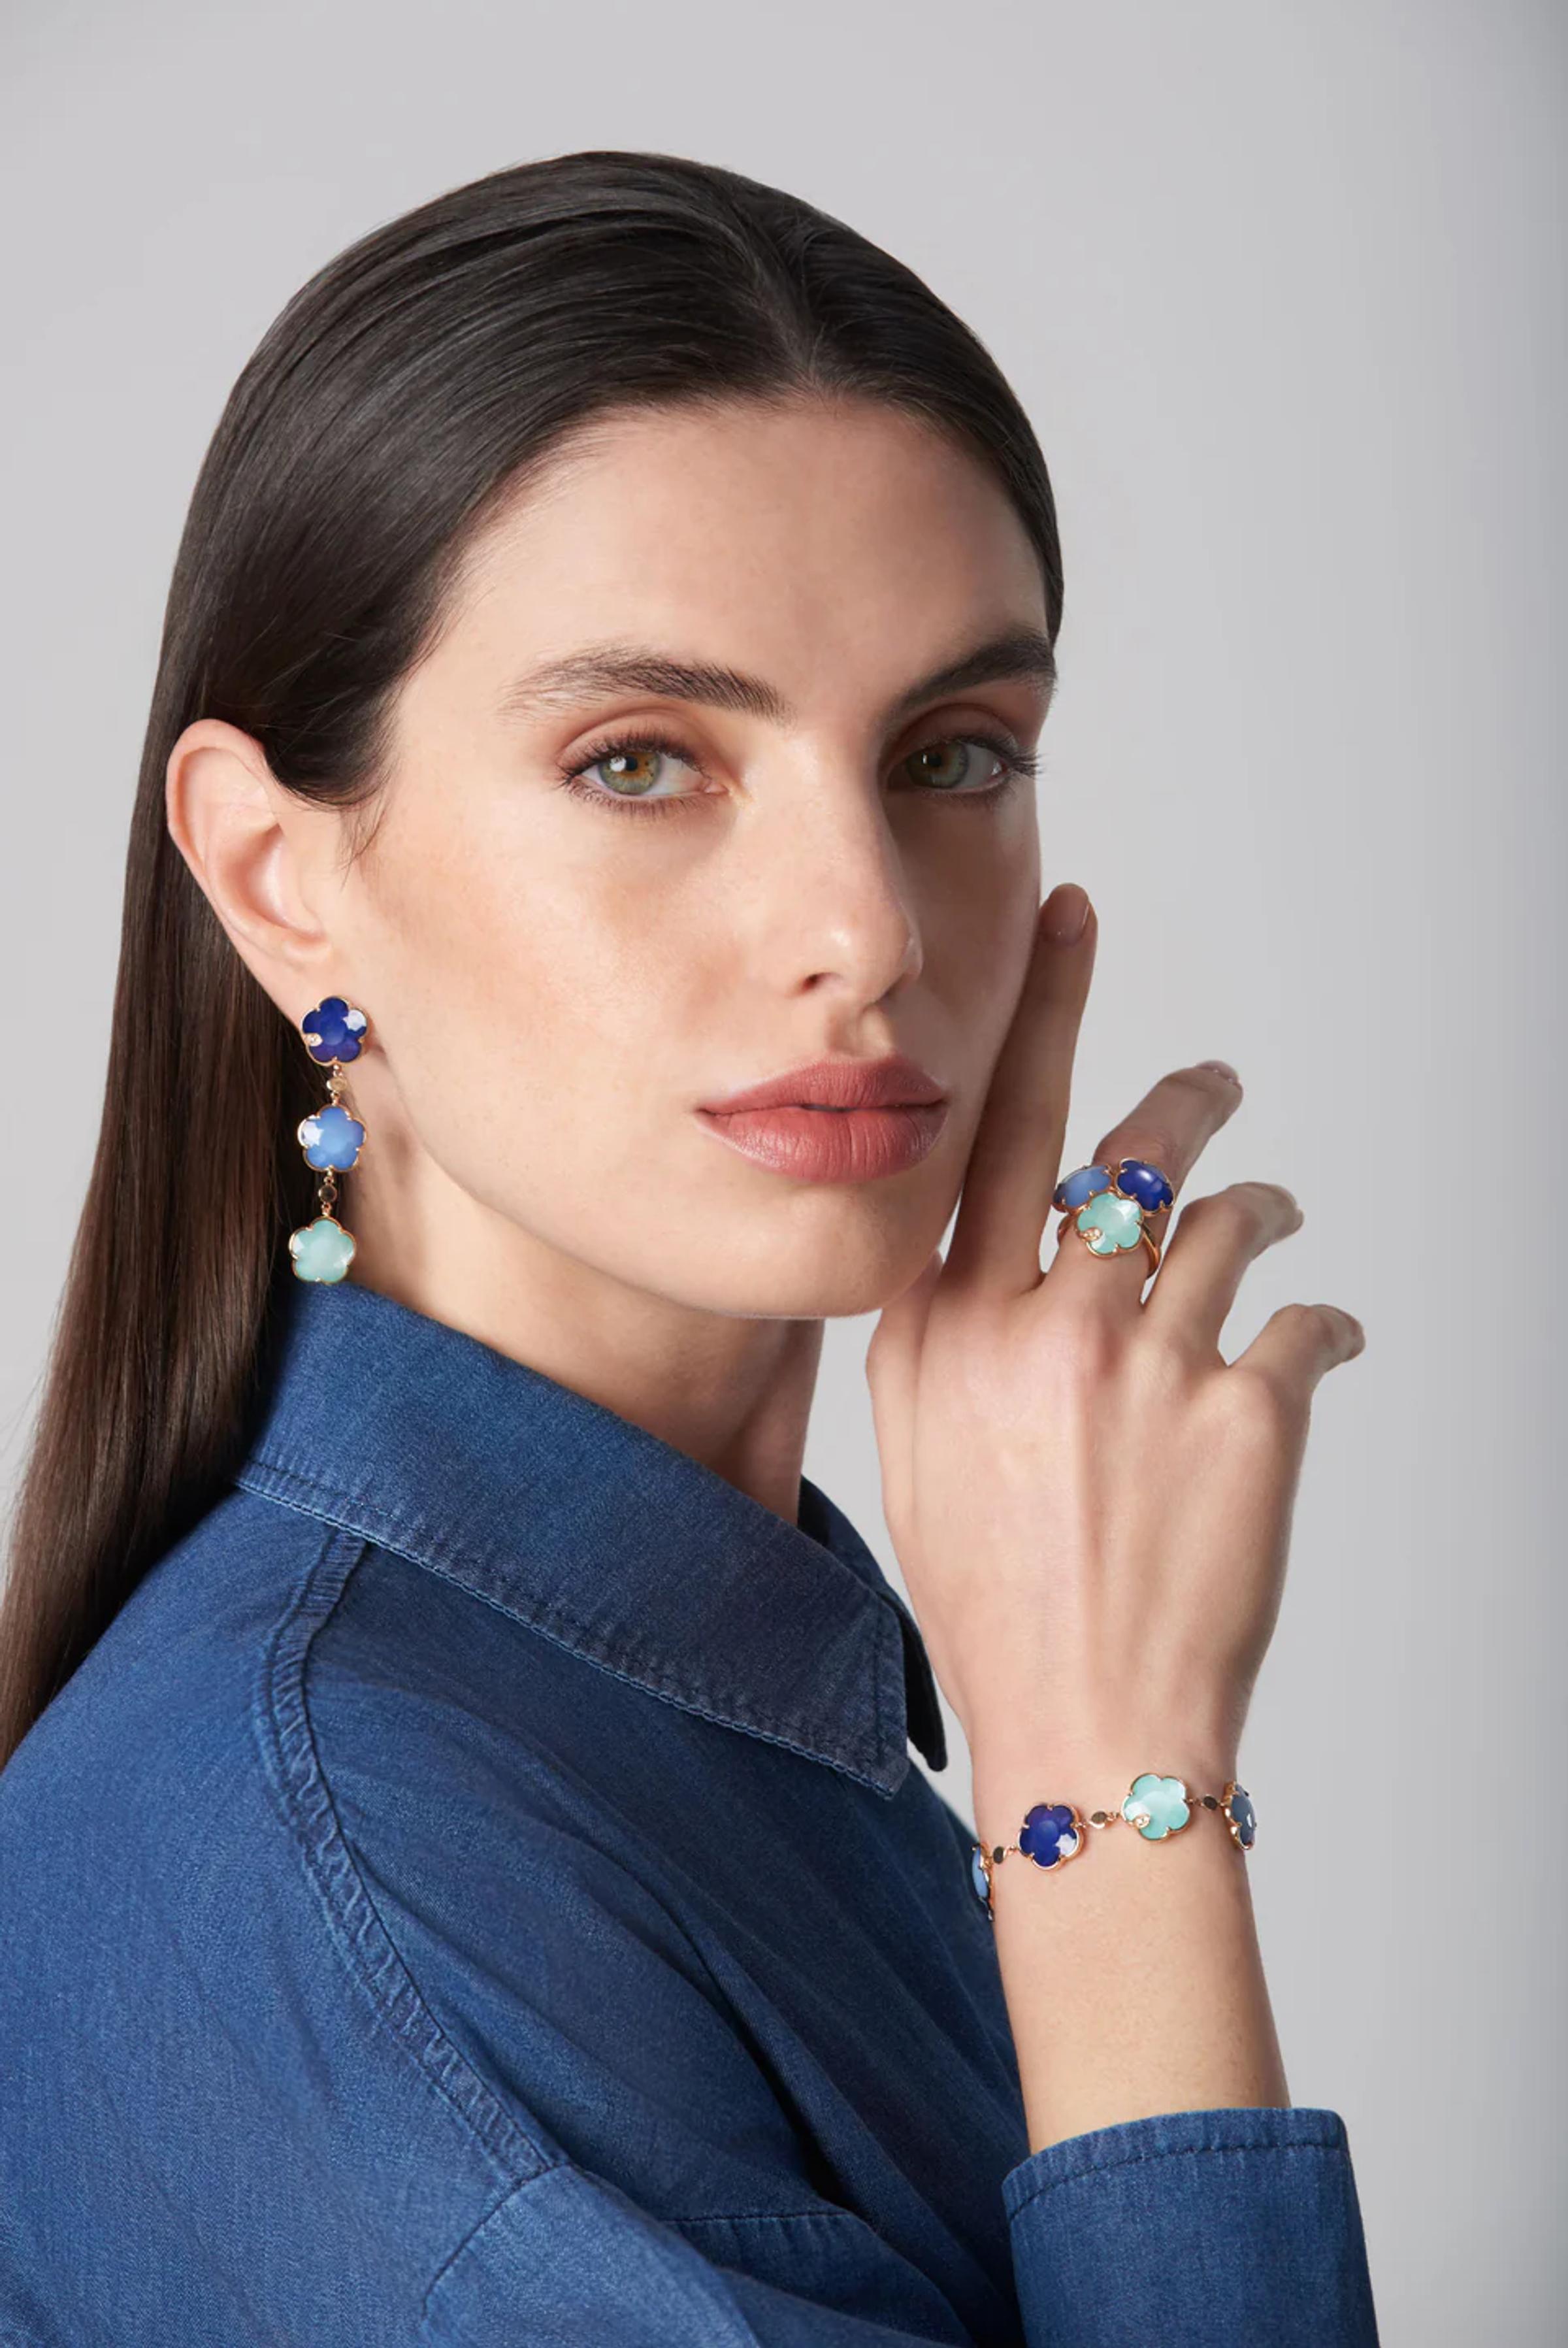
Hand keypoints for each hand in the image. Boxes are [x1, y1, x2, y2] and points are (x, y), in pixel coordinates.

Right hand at [866, 884, 1365, 1781]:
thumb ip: (950, 1324)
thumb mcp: (919, 1445)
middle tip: (1218, 1090)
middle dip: (1190, 1101)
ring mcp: (1148, 1365)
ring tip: (1275, 1233)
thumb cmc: (993, 1595)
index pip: (996, 1125)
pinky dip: (1318, 1327)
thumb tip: (996, 1238)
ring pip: (1234, 1221)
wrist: (1086, 1728)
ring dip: (1265, 1217)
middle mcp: (1041, 1323)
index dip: (1044, 1007)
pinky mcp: (1249, 1415)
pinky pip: (1306, 1321)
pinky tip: (1313, 1346)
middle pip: (1135, 1152)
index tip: (1071, 916)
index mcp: (947, 1322)